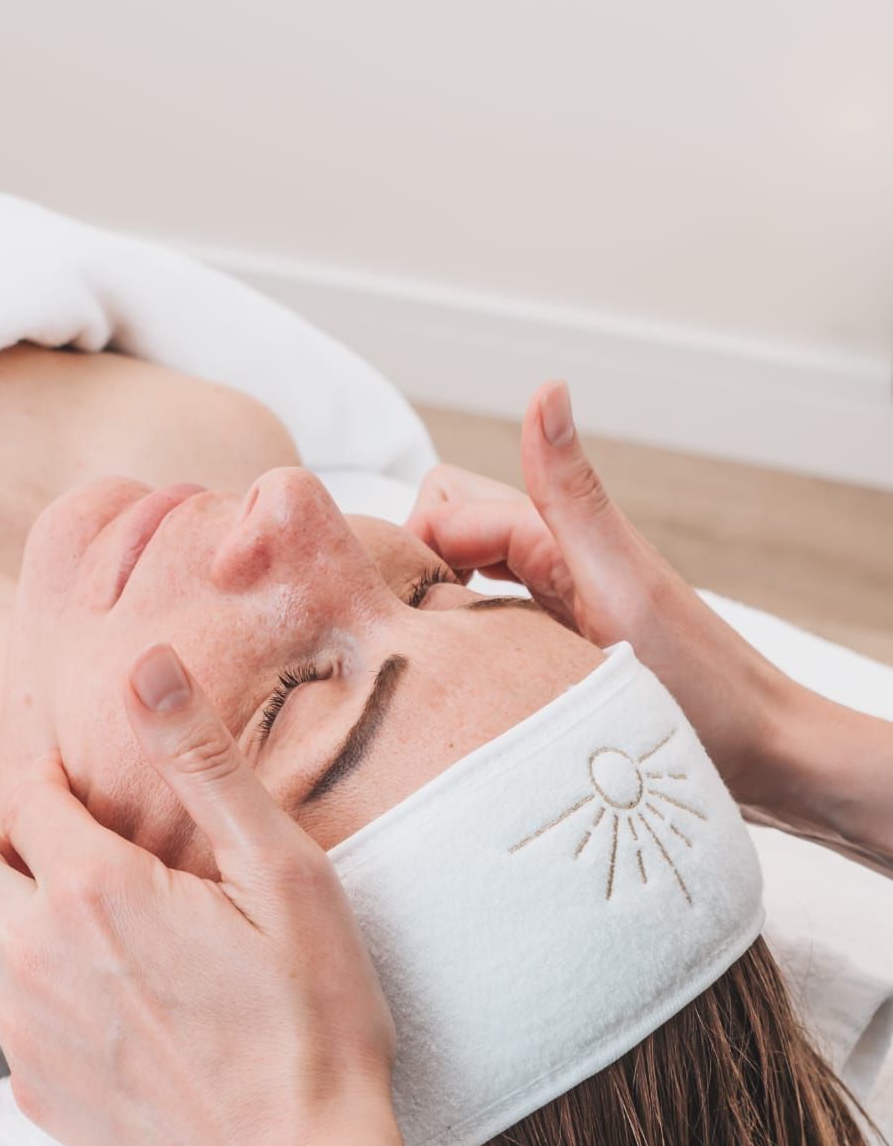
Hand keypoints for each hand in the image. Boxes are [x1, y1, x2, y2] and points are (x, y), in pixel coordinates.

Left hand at [0, 643, 405, 1145]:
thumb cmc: (314, 1033)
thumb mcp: (288, 881)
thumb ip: (205, 767)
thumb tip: (146, 662)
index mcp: (96, 889)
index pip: (21, 787)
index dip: (48, 765)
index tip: (86, 774)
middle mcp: (34, 955)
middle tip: (60, 845)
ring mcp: (23, 1034)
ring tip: (60, 916)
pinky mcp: (32, 1097)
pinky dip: (13, 989)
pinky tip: (94, 1003)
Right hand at [405, 380, 797, 806]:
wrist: (766, 759)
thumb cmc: (701, 682)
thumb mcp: (620, 584)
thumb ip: (571, 495)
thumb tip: (548, 386)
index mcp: (557, 537)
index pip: (444, 512)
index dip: (404, 550)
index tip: (380, 614)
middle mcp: (551, 566)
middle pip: (447, 537)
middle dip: (412, 568)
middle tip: (400, 642)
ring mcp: (552, 613)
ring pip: (461, 586)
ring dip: (433, 609)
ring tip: (418, 668)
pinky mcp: (556, 659)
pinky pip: (486, 634)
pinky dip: (460, 646)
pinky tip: (458, 689)